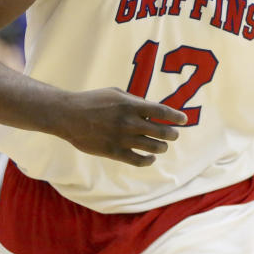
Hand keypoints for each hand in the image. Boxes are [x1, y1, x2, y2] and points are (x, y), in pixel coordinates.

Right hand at [56, 88, 186, 165]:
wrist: (69, 115)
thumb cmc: (93, 100)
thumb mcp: (116, 93)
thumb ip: (135, 101)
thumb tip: (152, 109)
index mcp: (131, 105)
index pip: (161, 112)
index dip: (175, 117)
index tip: (183, 120)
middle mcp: (129, 122)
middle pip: (160, 131)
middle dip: (172, 134)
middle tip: (175, 135)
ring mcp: (121, 138)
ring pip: (152, 147)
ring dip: (161, 147)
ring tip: (163, 146)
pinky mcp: (113, 151)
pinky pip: (137, 160)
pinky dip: (148, 160)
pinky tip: (151, 158)